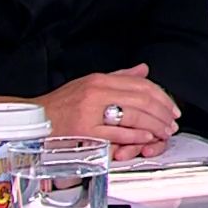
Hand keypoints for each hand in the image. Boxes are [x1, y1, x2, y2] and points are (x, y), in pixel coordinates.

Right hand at [29, 64, 180, 159]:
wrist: (34, 120)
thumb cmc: (61, 105)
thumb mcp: (89, 84)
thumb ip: (119, 77)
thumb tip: (144, 69)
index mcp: (100, 80)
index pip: (140, 84)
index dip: (162, 97)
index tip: (172, 108)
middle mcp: (96, 92)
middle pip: (141, 99)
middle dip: (162, 112)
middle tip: (172, 123)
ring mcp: (90, 111)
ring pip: (132, 115)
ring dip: (154, 125)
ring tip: (164, 132)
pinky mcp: (85, 130)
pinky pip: (117, 132)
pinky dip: (135, 135)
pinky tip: (147, 138)